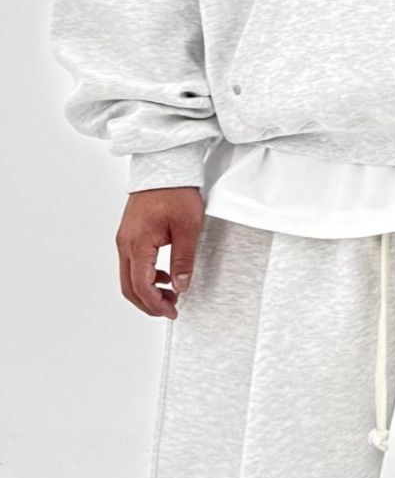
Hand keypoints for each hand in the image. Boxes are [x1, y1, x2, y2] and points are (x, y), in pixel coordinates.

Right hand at [115, 186, 204, 318]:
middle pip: (128, 287)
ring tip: (170, 293)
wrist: (165, 166)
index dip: (156, 304)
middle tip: (169, 309)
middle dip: (148, 303)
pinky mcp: (129, 232)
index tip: (172, 311)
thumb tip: (181, 286)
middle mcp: (125, 243)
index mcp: (138, 244)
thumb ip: (184, 260)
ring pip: (128, 276)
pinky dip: (144, 275)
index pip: (141, 286)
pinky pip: (131, 262)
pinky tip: (164, 274)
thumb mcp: (188, 228)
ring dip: (146, 290)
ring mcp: (124, 238)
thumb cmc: (176, 191)